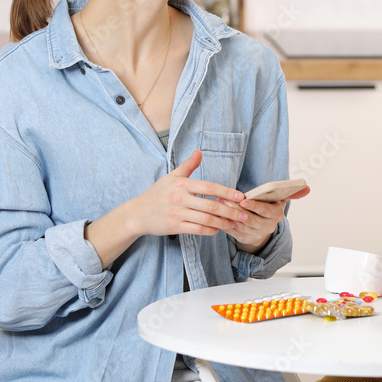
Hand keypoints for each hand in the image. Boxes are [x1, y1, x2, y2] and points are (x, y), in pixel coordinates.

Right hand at [127, 150, 250, 237]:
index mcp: (182, 184)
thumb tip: (199, 151)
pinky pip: (197, 229)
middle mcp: (180, 198)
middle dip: (230, 211)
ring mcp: (177, 213)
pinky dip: (209, 230)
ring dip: (223, 222)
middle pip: (211, 205)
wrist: (138, 213)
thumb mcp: (172, 177)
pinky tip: (217, 229)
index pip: (209, 187)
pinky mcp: (174, 227)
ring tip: (234, 223)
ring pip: (206, 219)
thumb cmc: (157, 193)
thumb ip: (188, 166)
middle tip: (244, 214)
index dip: (227, 192)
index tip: (241, 197)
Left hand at [224, 185, 310, 253]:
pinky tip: (218, 215)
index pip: (266, 211)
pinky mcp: (244, 239)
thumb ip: (292, 192)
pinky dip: (225, 224)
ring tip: (220, 204)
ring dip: (229, 215)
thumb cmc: (269, 208)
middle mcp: (267, 227)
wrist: (263, 227)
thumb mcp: (280, 200)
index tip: (244, 199)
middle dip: (238, 209)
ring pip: (241, 225)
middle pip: (251, 219)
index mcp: (276, 215)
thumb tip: (306, 188)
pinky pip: (233, 232)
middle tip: (226, 199)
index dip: (255, 206)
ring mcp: (256, 234)